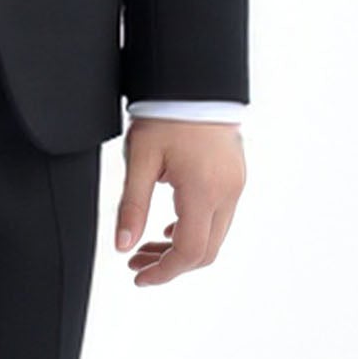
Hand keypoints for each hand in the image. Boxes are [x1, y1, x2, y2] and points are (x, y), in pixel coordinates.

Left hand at [113, 120, 243, 284]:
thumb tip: (122, 246)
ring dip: (181, 249)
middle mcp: (227, 193)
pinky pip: (220, 218)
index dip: (163, 272)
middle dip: (170, 265)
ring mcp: (235, 186)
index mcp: (203, 191)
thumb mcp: (140, 160)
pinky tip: (169, 228)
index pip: (188, 252)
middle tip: (136, 263)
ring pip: (214, 237)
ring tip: (146, 247)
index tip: (139, 277)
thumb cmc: (166, 114)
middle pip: (205, 252)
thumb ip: (131, 206)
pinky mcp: (235, 178)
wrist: (194, 81)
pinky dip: (195, 231)